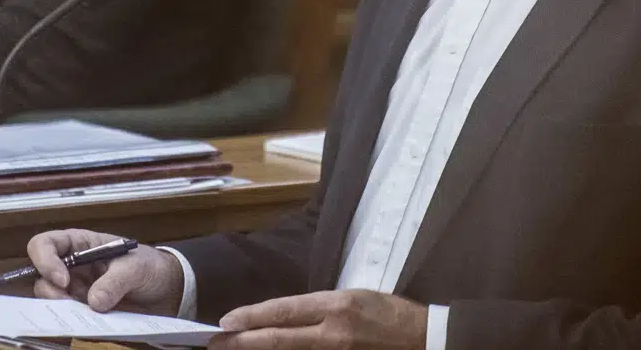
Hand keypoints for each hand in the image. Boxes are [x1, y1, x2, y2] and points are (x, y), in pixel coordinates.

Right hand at [27, 228, 183, 315]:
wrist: (165, 290)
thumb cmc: (150, 266)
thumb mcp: (136, 267)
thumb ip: (116, 281)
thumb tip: (95, 302)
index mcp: (81, 244)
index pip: (46, 244)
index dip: (45, 260)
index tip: (62, 279)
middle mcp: (73, 267)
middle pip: (41, 276)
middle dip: (49, 290)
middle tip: (68, 302)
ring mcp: (76, 290)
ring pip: (51, 299)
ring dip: (60, 308)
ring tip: (80, 313)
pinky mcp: (83, 310)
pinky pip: (68, 317)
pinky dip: (73, 322)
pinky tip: (87, 323)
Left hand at [213, 290, 427, 349]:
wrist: (425, 341)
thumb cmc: (390, 314)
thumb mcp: (355, 297)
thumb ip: (320, 308)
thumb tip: (284, 317)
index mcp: (337, 306)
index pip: (283, 312)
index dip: (251, 318)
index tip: (226, 322)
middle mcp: (333, 333)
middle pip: (278, 339)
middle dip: (242, 342)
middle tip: (215, 343)